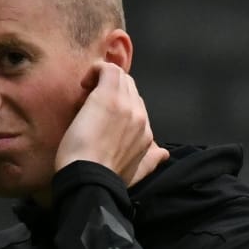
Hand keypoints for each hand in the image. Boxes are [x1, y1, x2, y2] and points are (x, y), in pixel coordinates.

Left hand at [55, 61, 170, 186]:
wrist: (90, 180)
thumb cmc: (105, 180)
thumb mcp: (135, 174)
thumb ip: (150, 161)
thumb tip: (164, 153)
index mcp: (147, 135)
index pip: (138, 107)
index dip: (119, 107)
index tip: (101, 118)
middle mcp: (141, 117)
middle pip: (131, 89)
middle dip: (112, 92)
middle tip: (91, 106)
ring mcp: (126, 104)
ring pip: (121, 77)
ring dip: (103, 81)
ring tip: (86, 96)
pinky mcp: (109, 96)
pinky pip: (108, 69)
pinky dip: (96, 71)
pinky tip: (85, 84)